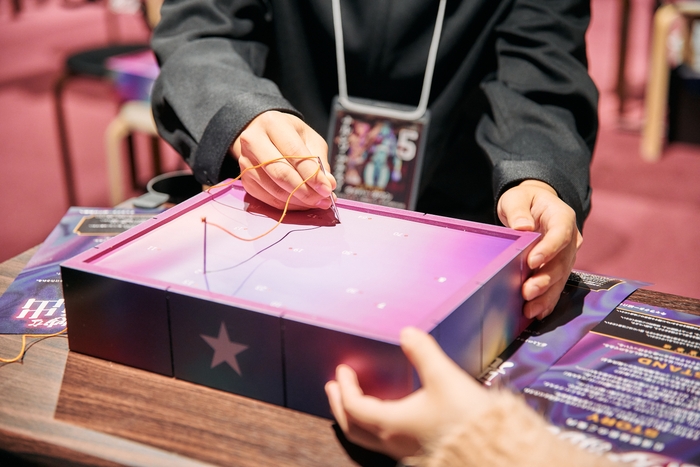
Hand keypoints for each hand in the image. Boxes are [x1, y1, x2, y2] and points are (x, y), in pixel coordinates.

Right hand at [230, 111, 335, 210]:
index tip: (328, 189)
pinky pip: (268, 198)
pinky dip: (288, 205)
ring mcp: (246, 162)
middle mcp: (253, 141)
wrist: (261, 133)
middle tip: (323, 200)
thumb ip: (319, 160)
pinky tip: (302, 203)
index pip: (293, 153)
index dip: (312, 174)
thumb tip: (328, 184)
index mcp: (272, 124)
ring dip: (298, 201)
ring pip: (274, 189)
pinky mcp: (245, 179)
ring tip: (317, 202)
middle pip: (280, 173)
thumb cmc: (289, 135)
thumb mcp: (308, 138)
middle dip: (305, 191)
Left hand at [325, 327, 491, 460]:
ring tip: (355, 400)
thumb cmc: (466, 418)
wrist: (493, 449)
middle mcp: (393, 440)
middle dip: (339, 405)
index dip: (344, 386)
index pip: (353, 406)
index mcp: (391, 423)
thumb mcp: (443, 376)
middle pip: (353, 427)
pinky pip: (385, 440)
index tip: (342, 370)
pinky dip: (375, 425)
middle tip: (333, 388)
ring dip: (356, 416)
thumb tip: (407, 332)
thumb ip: (423, 351)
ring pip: (368, 437)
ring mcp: (405, 449)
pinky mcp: (418, 451)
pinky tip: (389, 413)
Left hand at [497, 180, 581, 319]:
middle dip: (545, 279)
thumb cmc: (525, 201)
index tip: (532, 261)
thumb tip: (523, 227)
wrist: (533, 208)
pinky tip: (537, 313)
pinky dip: (547, 300)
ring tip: (530, 309)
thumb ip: (519, 210)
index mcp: (562, 217)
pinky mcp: (559, 268)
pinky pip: (556, 286)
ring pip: (560, 277)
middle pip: (562, 261)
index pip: (560, 233)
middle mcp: (570, 239)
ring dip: (546, 295)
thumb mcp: (517, 198)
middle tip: (528, 291)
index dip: (548, 249)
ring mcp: (566, 255)